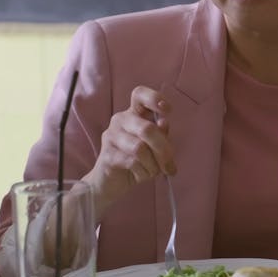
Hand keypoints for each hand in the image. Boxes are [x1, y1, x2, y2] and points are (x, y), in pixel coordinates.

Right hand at [84, 87, 175, 220]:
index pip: (139, 94)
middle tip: (170, 166)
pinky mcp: (107, 155)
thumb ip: (160, 135)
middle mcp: (120, 120)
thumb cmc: (136, 161)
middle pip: (147, 129)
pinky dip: (143, 172)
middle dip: (163, 150)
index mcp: (134, 113)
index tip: (168, 111)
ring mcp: (111, 136)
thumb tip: (164, 123)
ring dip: (153, 165)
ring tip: (152, 171)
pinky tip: (141, 175)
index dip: (154, 98)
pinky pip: (132, 163)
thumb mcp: (153, 148)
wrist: (110, 182)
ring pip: (140, 149)